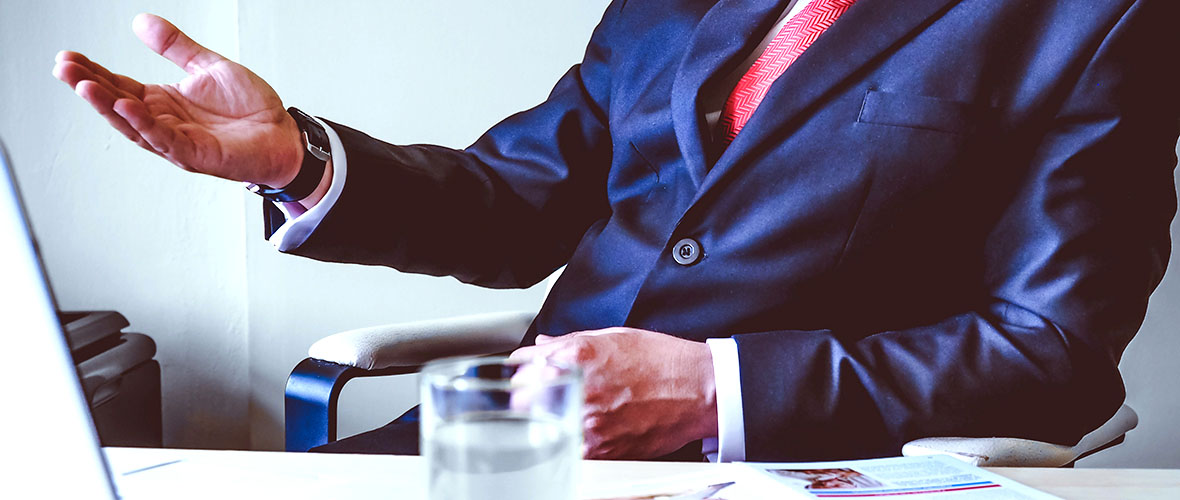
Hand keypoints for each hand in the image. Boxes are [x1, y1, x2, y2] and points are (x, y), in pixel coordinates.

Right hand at [52, 14, 302, 186]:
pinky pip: (165, 139)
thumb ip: (176, 47)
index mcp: (163, 102)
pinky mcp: (196, 154)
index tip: (67, 57)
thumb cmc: (251, 109)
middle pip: (118, 105)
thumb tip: (141, 21)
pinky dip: (145, 124)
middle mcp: (164, 122)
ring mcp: (178, 141)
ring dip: (108, 106)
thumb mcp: (209, 66)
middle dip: (89, 87)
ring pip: (134, 125)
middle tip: (63, 68)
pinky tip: (128, 107)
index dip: (93, 72)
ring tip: (84, 86)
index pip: (119, 85)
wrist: (284, 134)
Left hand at [510, 327, 717, 459]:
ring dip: (546, 421)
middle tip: (537, 395)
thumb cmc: (663, 361)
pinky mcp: (603, 449)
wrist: (698, 390)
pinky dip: (570, 440)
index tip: (524, 372)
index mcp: (578, 356)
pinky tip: (582, 430)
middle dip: (526, 396)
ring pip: (542, 428)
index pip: (524, 364)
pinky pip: (569, 447)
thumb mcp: (614, 337)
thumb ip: (570, 341)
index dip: (522, 369)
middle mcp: (580, 389)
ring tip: (564, 413)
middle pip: (523, 399)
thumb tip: (543, 345)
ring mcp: (590, 422)